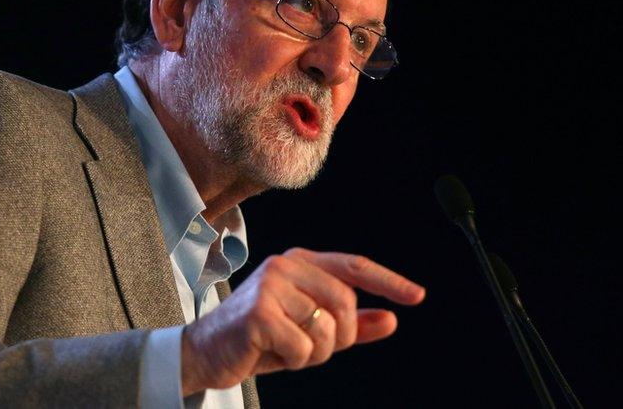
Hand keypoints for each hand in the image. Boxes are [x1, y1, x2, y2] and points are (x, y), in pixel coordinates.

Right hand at [179, 247, 425, 394]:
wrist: (205, 353)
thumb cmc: (259, 340)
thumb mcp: (309, 331)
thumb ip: (351, 325)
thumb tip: (392, 321)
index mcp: (299, 261)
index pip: (354, 266)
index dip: (388, 281)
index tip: (417, 296)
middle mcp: (285, 265)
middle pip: (346, 303)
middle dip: (339, 337)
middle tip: (310, 347)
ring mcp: (270, 285)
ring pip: (327, 329)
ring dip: (314, 352)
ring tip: (285, 348)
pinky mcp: (259, 312)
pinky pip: (304, 348)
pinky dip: (294, 361)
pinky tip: (269, 353)